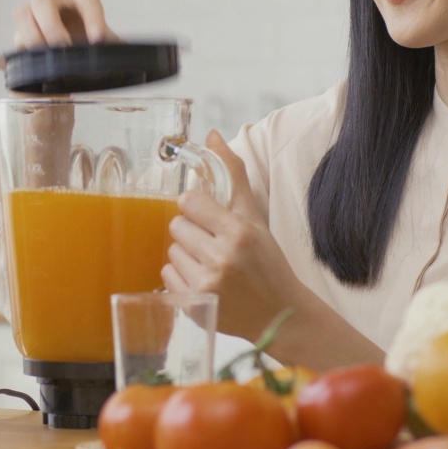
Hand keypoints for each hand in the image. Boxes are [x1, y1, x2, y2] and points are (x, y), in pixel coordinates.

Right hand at [12, 0, 117, 48]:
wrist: (71, 39)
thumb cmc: (87, 30)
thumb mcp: (102, 33)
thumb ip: (110, 40)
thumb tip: (123, 53)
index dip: (91, 16)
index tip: (98, 38)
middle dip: (53, 26)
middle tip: (65, 47)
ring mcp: (32, 4)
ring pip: (23, 13)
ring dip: (35, 37)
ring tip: (49, 56)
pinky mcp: (20, 25)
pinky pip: (17, 32)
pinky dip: (26, 47)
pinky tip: (37, 61)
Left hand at [162, 130, 305, 340]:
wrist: (280, 314)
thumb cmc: (268, 262)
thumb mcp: (255, 217)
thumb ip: (233, 174)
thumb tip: (212, 134)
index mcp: (239, 232)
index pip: (189, 202)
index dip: (198, 208)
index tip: (210, 217)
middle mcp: (222, 258)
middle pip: (177, 226)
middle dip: (193, 231)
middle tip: (213, 242)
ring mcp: (207, 285)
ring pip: (172, 251)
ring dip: (187, 254)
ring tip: (211, 263)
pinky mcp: (194, 306)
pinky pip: (167, 276)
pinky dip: (181, 276)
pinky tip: (204, 279)